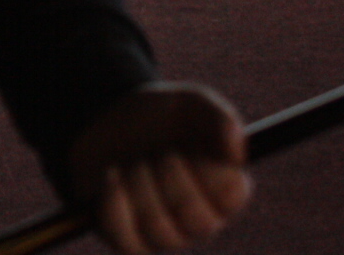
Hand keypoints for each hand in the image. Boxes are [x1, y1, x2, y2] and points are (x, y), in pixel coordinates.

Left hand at [66, 82, 250, 252]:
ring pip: (161, 230)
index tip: (192, 144)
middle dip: (172, 175)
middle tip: (161, 150)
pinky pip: (129, 243)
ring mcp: (166, 235)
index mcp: (223, 187)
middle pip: (199, 220)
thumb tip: (238, 153)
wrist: (105, 121)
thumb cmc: (158, 116)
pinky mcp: (131, 242)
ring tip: (134, 161)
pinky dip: (116, 204)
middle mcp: (200, 218)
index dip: (212, 170)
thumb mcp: (189, 103)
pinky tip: (112, 175)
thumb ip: (219, 117)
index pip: (233, 196)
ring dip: (140, 184)